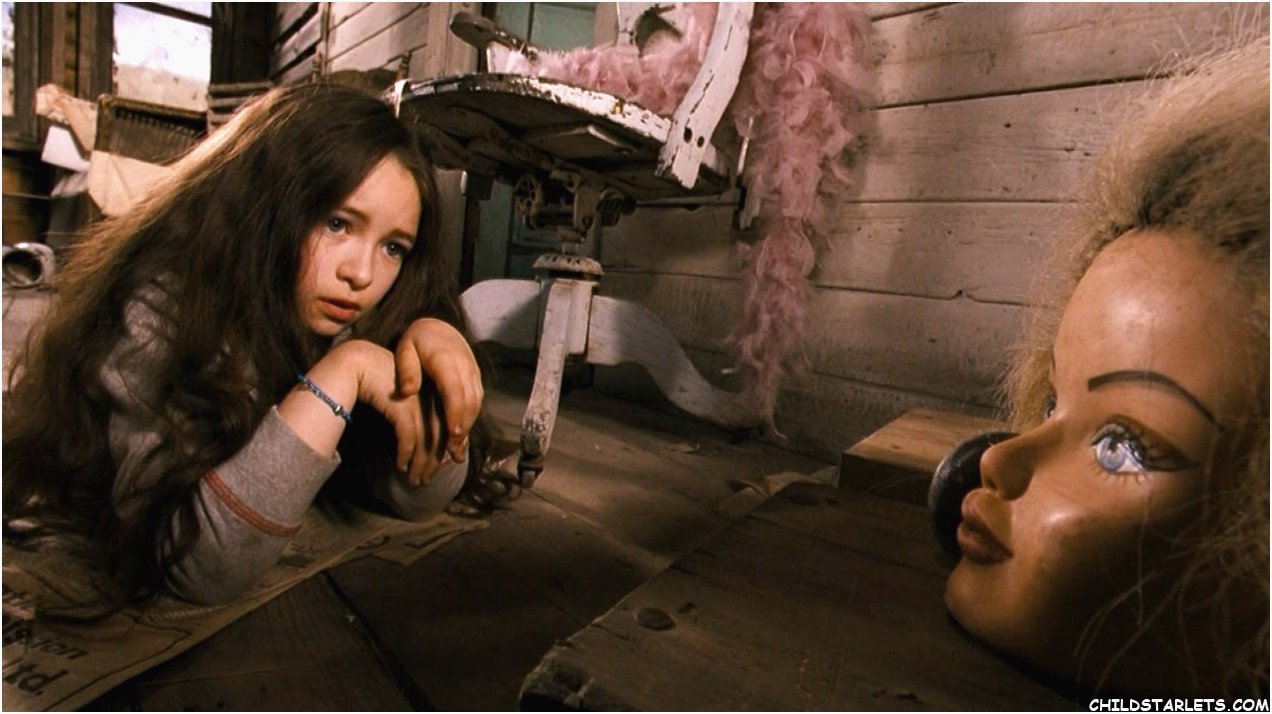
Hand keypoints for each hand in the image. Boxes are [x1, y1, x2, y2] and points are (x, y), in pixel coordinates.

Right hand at [348, 341, 441, 485]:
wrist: (358, 363)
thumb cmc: (382, 383)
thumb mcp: (405, 399)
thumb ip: (419, 416)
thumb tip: (432, 444)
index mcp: (437, 394)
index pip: (449, 426)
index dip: (448, 449)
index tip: (446, 466)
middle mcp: (430, 398)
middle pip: (439, 437)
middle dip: (433, 462)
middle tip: (426, 480)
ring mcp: (417, 403)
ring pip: (425, 440)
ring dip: (419, 464)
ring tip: (415, 480)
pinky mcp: (400, 406)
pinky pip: (407, 437)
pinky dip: (405, 455)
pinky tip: (401, 465)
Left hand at [394, 318, 482, 462]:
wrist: (440, 329)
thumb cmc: (418, 341)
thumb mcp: (405, 348)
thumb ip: (406, 369)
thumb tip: (407, 391)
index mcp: (446, 359)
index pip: (455, 389)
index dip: (456, 412)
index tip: (454, 432)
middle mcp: (465, 367)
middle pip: (469, 401)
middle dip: (463, 427)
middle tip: (452, 452)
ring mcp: (473, 374)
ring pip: (475, 404)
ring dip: (468, 428)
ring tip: (456, 453)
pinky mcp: (475, 381)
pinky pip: (476, 403)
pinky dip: (469, 421)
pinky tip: (460, 440)